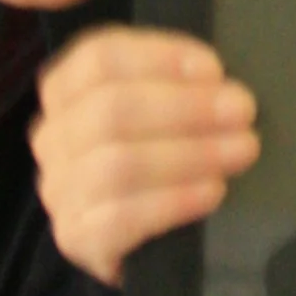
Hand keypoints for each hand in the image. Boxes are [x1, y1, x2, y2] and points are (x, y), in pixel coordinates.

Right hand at [32, 27, 258, 285]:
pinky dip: (175, 200)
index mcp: (67, 87)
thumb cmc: (155, 147)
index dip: (161, 57)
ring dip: (191, 154)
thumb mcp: (160, 101)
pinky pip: (121, 218)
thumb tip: (217, 82)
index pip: (100, 57)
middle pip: (111, 108)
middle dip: (187, 107)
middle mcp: (53, 135)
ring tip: (242, 150)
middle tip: (243, 111)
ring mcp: (59, 189)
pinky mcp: (75, 237)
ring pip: (118, 164)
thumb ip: (177, 83)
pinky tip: (213, 191)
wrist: (133, 232)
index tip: (215, 69)